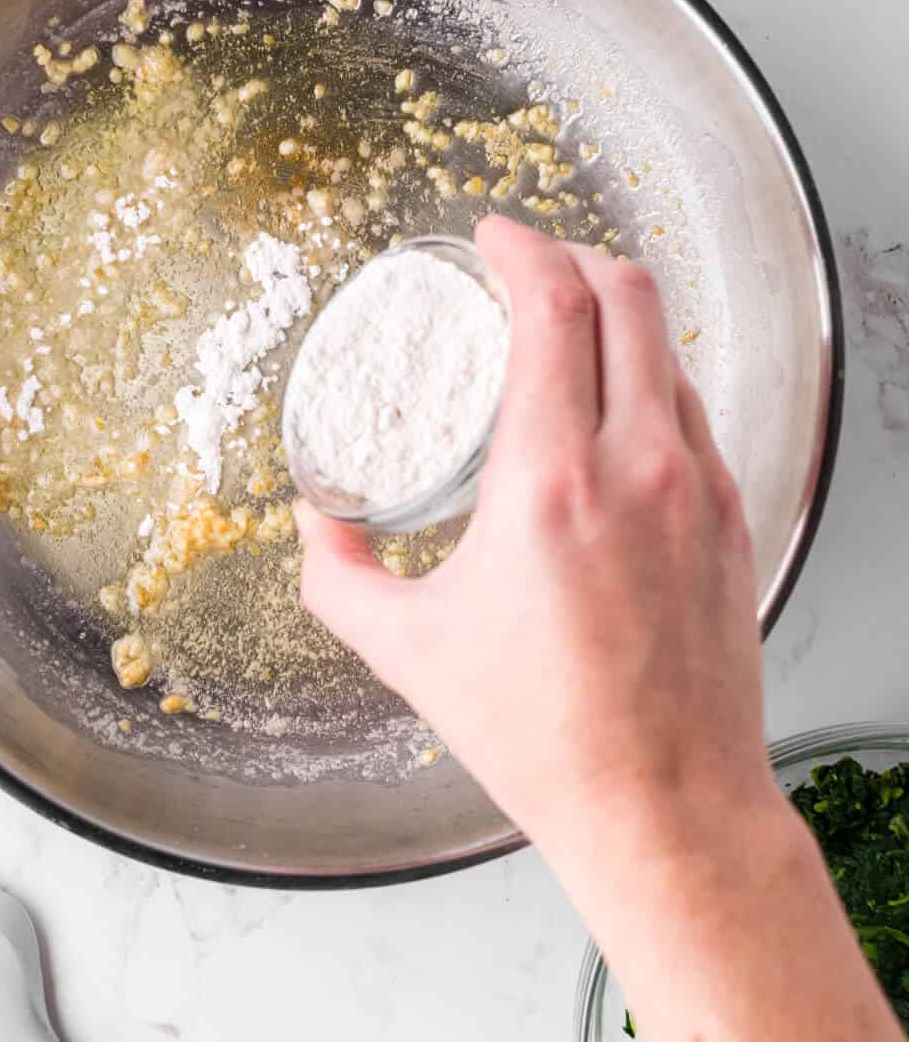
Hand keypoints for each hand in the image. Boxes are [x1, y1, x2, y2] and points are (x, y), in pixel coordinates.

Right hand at [296, 218, 776, 870]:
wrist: (664, 805)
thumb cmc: (545, 734)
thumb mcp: (410, 650)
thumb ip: (339, 576)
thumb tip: (313, 526)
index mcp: (552, 480)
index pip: (555, 307)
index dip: (523, 247)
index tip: (493, 236)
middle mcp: (637, 466)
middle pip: (629, 296)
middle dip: (576, 256)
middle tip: (530, 264)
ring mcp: (695, 488)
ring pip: (669, 348)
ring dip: (618, 316)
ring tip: (569, 331)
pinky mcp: (728, 519)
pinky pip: (694, 411)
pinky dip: (652, 381)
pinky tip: (616, 411)